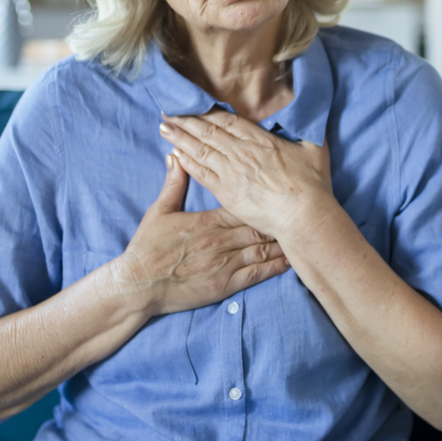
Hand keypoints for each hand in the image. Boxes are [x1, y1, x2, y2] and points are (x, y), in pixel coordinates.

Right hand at [109, 153, 289, 316]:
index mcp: (209, 220)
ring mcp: (226, 263)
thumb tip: (176, 155)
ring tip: (304, 233)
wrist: (138, 284)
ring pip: (263, 248)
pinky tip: (292, 261)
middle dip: (281, 218)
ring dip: (284, 241)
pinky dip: (276, 266)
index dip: (265, 199)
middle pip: (260, 224)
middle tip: (302, 210)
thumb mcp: (159, 211)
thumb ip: (173, 183)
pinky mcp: (226, 284)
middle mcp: (222, 240)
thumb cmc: (147, 248)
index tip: (281, 191)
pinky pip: (257, 274)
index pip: (244, 204)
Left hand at [159, 110, 332, 240]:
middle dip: (186, 120)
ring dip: (180, 137)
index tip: (194, 104)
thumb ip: (308, 130)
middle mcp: (242, 153)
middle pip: (208, 132)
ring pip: (200, 150)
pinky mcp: (227, 193)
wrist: (303, 216)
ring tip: (164, 127)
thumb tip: (311, 115)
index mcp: (261, 140)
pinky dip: (186, 162)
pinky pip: (201, 174)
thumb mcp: (316, 149)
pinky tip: (174, 154)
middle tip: (168, 111)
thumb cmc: (313, 185)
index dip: (208, 112)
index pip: (228, 121)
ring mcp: (232, 173)